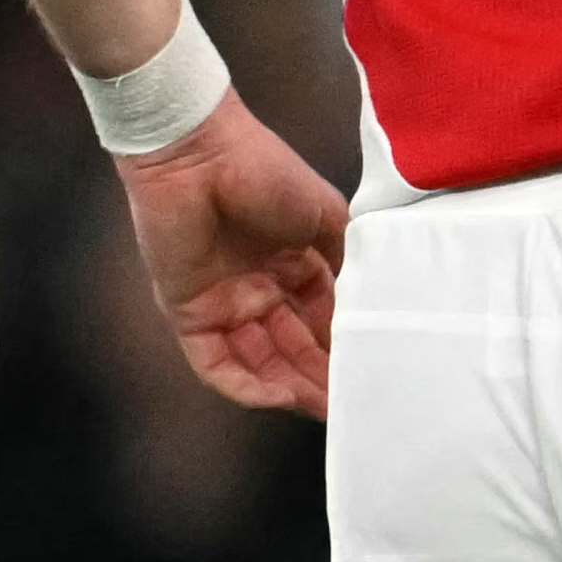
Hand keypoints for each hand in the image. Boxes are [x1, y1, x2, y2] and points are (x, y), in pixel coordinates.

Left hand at [118, 92, 347, 418]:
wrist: (200, 154)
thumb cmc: (267, 173)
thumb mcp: (328, 217)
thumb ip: (349, 262)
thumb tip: (369, 309)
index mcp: (294, 265)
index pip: (323, 320)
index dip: (345, 348)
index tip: (374, 372)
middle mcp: (259, 290)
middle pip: (292, 347)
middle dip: (321, 378)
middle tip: (352, 404)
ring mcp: (223, 304)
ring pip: (259, 361)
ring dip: (289, 387)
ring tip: (323, 407)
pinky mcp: (187, 314)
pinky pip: (215, 363)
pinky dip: (244, 384)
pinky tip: (278, 396)